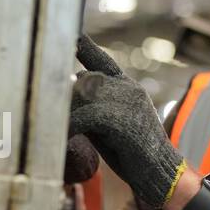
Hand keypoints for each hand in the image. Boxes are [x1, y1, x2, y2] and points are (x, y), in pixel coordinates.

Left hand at [69, 34, 183, 208]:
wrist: (160, 174)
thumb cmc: (131, 153)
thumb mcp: (106, 126)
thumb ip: (89, 109)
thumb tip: (65, 101)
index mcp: (127, 87)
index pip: (104, 61)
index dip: (86, 48)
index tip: (72, 36)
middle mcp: (130, 89)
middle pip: (87, 79)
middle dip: (66, 97)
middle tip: (48, 112)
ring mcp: (130, 102)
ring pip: (87, 94)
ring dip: (68, 111)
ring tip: (52, 126)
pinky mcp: (127, 120)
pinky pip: (91, 115)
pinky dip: (74, 124)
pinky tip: (65, 135)